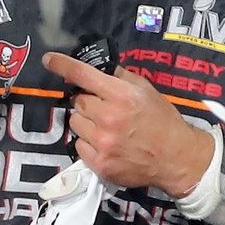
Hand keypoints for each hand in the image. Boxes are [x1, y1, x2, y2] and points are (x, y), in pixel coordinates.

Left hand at [42, 53, 214, 194]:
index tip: (48, 60)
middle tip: (103, 107)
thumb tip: (95, 68)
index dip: (62, 65)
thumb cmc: (162, 119)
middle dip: (86, 101)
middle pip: (77, 101)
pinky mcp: (99, 164)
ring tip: (105, 126)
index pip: (83, 75)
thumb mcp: (146, 90)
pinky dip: (87, 142)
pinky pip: (78, 146)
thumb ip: (119, 77)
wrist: (176, 158)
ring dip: (85, 122)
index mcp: (121, 95)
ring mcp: (102, 143)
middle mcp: (108, 118)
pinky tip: (105, 143)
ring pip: (75, 123)